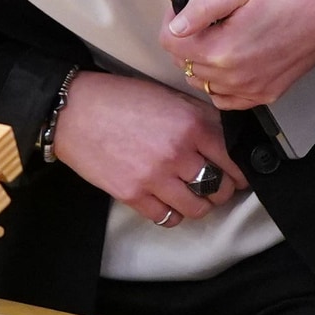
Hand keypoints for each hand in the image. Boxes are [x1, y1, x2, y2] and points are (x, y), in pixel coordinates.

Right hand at [50, 71, 248, 227]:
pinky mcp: (133, 195)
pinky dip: (174, 214)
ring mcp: (155, 177)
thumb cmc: (119, 98)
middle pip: (220, 186)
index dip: (240, 169)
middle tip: (219, 186)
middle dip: (224, 189)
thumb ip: (198, 117)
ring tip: (195, 196)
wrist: (74, 110)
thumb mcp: (167, 96)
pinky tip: (170, 202)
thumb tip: (226, 137)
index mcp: (191, 123)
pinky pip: (168, 218)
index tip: (239, 174)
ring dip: (201, 204)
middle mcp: (178, 152)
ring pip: (198, 207)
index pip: (233, 157)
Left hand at [158, 0, 314, 110]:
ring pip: (203, 82)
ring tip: (219, 35)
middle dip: (186, 40)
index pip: (171, 44)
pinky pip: (227, 99)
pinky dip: (220, 84)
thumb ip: (204, 6)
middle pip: (185, 64)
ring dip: (201, 61)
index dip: (171, 21)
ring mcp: (251, 89)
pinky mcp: (266, 94)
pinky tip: (229, 62)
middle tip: (203, 18)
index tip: (180, 11)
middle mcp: (235, 76)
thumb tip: (177, 24)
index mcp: (224, 49)